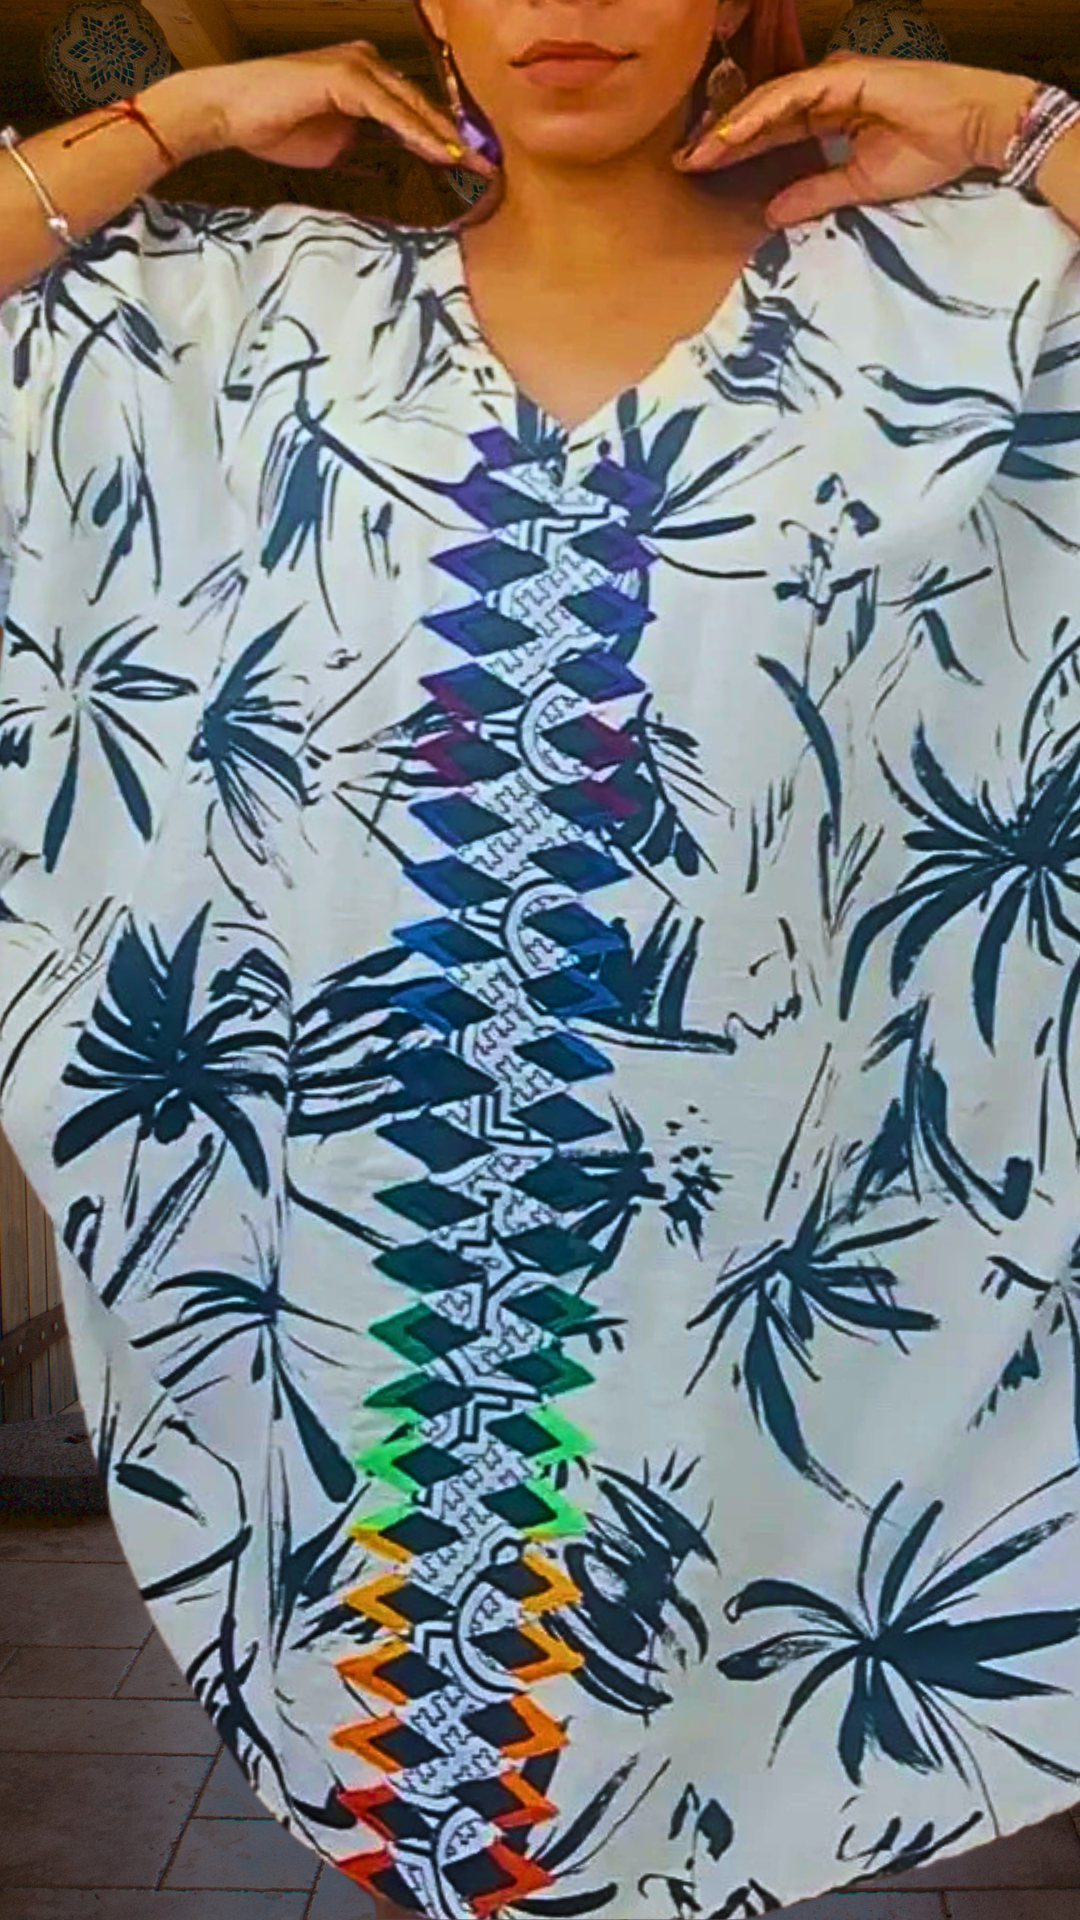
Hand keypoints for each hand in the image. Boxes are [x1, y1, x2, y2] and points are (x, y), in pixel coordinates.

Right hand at [156, 41, 496, 175]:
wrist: (230, 113)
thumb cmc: (275, 127)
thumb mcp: (336, 144)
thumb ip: (369, 147)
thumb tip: (394, 164)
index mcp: (367, 78)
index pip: (415, 110)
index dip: (445, 138)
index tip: (472, 168)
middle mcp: (366, 64)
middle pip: (422, 104)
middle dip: (455, 137)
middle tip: (488, 166)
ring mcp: (356, 66)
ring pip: (411, 105)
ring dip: (443, 136)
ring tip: (471, 163)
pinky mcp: (343, 76)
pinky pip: (389, 109)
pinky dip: (415, 131)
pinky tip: (438, 153)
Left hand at [675, 54, 1035, 225]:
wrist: (974, 131)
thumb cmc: (930, 152)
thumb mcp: (858, 186)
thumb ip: (814, 194)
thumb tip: (771, 215)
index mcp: (830, 115)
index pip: (771, 132)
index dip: (735, 151)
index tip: (700, 172)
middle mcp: (826, 91)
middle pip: (761, 114)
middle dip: (720, 139)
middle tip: (682, 161)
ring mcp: (833, 80)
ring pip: (767, 102)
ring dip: (730, 127)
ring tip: (696, 152)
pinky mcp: (843, 76)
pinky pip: (790, 95)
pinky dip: (757, 114)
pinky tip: (729, 134)